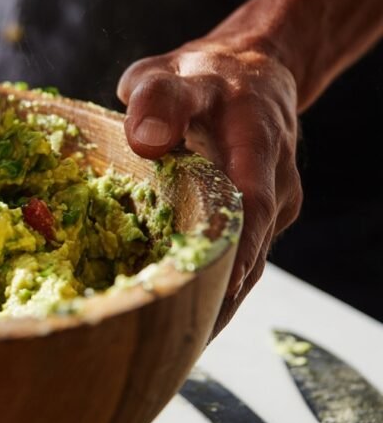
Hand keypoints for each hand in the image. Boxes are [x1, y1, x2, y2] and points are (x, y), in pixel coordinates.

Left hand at [117, 33, 302, 335]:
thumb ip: (159, 98)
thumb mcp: (172, 73)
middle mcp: (276, 181)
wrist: (248, 74)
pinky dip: (215, 290)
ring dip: (215, 303)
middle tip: (174, 345)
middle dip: (216, 298)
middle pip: (252, 249)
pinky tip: (183, 325)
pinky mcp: (261, 223)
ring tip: (172, 349)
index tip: (210, 295)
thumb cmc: (202, 77)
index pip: (253, 203)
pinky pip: (241, 261)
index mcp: (258, 142)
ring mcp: (274, 206)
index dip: (232, 251)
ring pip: (248, 264)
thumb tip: (146, 139)